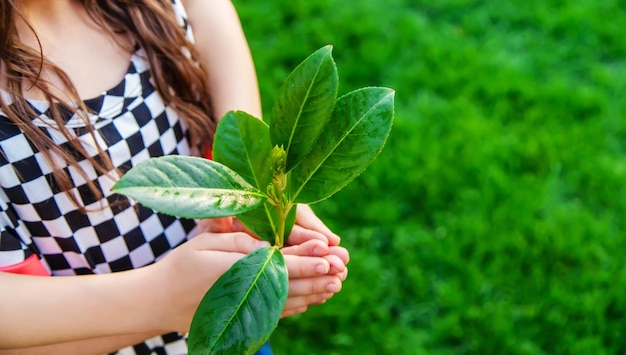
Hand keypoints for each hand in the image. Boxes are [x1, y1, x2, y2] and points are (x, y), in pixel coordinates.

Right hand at [149, 231, 338, 331]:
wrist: (160, 302)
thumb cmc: (181, 267)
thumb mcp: (206, 244)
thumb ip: (240, 244)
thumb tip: (273, 247)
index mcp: (236, 272)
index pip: (279, 265)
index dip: (306, 259)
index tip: (327, 252)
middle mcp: (245, 294)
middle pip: (291, 285)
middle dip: (319, 276)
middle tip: (342, 267)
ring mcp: (247, 309)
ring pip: (290, 302)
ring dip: (315, 292)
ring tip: (336, 283)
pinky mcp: (246, 318)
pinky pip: (279, 312)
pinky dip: (300, 305)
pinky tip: (314, 297)